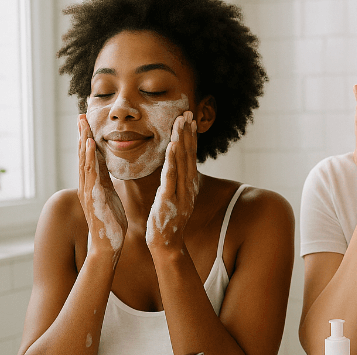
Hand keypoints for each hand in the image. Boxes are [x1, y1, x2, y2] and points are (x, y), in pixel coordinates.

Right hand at [78, 115, 127, 265]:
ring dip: (83, 140)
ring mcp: (88, 189)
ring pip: (84, 160)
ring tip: (83, 123)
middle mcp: (87, 184)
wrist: (108, 244)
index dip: (88, 139)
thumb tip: (108, 171)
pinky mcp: (93, 195)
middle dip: (82, 134)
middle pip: (83, 155)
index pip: (90, 157)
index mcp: (93, 183)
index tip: (88, 123)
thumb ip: (106, 182)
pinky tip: (90, 144)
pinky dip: (90, 157)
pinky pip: (91, 173)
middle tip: (81, 115)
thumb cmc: (111, 222)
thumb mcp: (110, 196)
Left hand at [146, 111, 199, 250]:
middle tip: (187, 113)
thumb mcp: (174, 197)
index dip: (190, 137)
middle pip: (188, 154)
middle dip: (187, 133)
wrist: (167, 244)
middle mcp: (188, 185)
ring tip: (181, 122)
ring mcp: (180, 191)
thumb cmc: (167, 221)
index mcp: (188, 184)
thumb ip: (175, 182)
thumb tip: (174, 169)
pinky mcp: (170, 198)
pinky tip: (171, 146)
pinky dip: (172, 161)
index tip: (189, 119)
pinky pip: (171, 176)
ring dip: (182, 140)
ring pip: (182, 161)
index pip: (190, 156)